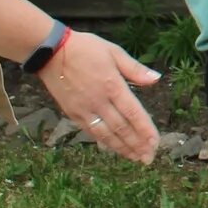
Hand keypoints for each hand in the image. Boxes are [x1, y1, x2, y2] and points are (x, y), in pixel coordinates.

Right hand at [38, 30, 159, 163]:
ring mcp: (84, 109)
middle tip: (149, 158)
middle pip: (121, 128)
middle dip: (137, 145)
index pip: (133, 113)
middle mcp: (99, 101)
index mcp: (113, 86)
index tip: (155, 143)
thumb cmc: (85, 49)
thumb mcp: (114, 52)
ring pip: (106, 134)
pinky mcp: (72, 113)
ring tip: (135, 158)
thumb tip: (157, 79)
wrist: (51, 53)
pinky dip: (103, 142)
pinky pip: (90, 131)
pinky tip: (112, 148)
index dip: (145, 130)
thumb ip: (135, 69)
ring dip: (122, 148)